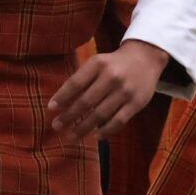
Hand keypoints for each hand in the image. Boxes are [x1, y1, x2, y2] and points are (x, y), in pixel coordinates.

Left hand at [50, 40, 167, 138]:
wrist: (145, 58)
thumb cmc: (112, 64)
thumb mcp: (96, 63)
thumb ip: (81, 79)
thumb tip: (61, 102)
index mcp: (97, 64)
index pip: (75, 83)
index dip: (62, 97)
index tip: (51, 109)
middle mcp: (111, 77)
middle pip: (86, 101)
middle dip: (69, 116)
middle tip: (56, 126)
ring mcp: (125, 91)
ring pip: (101, 114)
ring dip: (84, 127)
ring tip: (71, 136)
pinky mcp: (137, 103)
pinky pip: (119, 120)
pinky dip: (106, 130)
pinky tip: (95, 136)